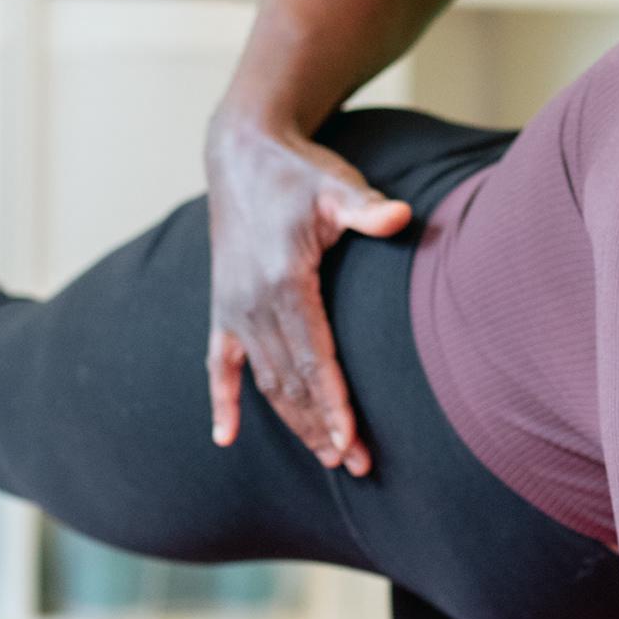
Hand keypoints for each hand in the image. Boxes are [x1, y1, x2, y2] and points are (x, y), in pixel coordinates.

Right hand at [202, 109, 411, 473]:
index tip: (351, 441)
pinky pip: (218, 365)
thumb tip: (400, 215)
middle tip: (354, 465)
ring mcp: (233, 309)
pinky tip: (225, 438)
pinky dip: (221, 401)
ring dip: (293, 423)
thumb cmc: (299, 172)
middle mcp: (252, 303)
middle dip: (321, 427)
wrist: (241, 152)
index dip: (332, 404)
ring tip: (326, 457)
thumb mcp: (335, 184)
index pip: (311, 358)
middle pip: (290, 382)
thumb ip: (366, 207)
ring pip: (264, 382)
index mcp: (283, 282)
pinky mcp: (222, 307)